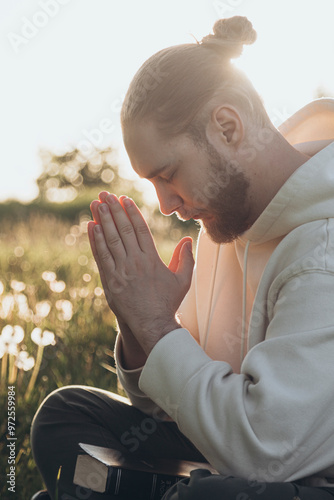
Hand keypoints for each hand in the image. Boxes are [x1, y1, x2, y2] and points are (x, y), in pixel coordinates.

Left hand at [88, 192, 193, 354]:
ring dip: (102, 220)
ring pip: (110, 240)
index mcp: (152, 259)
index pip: (140, 229)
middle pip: (122, 230)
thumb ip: (185, 258)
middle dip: (114, 209)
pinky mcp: (110, 281)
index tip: (124, 199)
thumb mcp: (182, 280)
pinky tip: (91, 227)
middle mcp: (135, 262)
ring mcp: (121, 272)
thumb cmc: (168, 302)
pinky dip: (95, 241)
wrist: (152, 324)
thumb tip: (187, 240)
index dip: (131, 212)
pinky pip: (101, 257)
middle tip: (105, 194)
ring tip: (97, 203)